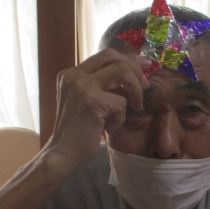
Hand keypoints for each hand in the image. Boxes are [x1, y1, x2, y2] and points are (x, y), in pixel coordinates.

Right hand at [46, 48, 151, 166]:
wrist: (64, 153)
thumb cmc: (79, 132)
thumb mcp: (88, 102)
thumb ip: (102, 86)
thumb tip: (134, 72)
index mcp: (71, 74)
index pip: (105, 55)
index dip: (129, 59)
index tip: (145, 66)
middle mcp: (74, 76)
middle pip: (114, 58)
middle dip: (136, 71)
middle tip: (145, 87)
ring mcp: (82, 86)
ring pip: (122, 72)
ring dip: (135, 91)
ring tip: (134, 108)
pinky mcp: (92, 101)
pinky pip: (121, 102)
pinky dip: (121, 118)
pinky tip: (109, 129)